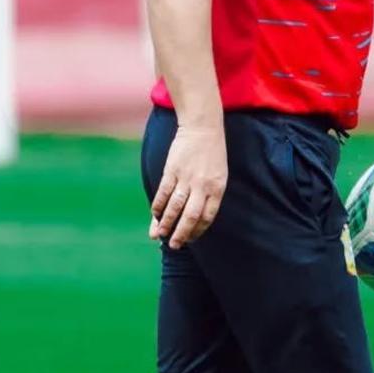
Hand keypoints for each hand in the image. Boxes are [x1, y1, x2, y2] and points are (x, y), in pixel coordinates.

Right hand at [149, 123, 227, 248]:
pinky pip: (163, 192)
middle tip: (174, 245)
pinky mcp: (172, 170)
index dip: (197, 230)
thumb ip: (210, 194)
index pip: (207, 216)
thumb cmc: (212, 154)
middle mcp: (202, 185)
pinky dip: (158, 205)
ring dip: (166, 223)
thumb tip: (197, 217)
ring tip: (160, 235)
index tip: (190, 239)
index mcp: (217, 188)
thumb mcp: (219, 175)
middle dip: (181, 233)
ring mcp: (186, 178)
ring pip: (174, 206)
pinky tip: (154, 214)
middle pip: (190, 216)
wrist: (203, 127)